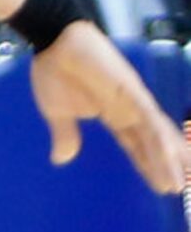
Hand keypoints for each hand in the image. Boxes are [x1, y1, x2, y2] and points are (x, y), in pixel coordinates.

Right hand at [30, 20, 187, 192]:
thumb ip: (65, 136)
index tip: (161, 186)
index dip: (149, 165)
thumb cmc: (54, 72)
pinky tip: (171, 157)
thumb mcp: (58, 113)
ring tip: (178, 184)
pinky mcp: (131, 90)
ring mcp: (133, 100)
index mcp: (113, 114)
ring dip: (169, 160)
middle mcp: (130, 109)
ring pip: (157, 135)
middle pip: (155, 143)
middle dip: (168, 166)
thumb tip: (61, 160)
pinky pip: (149, 120)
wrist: (52, 41)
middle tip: (179, 190)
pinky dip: (160, 139)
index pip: (138, 145)